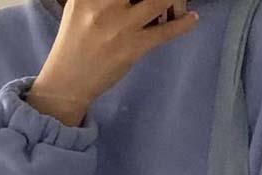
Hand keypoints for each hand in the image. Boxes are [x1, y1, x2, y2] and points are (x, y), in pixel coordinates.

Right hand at [30, 0, 198, 118]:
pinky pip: (164, 32)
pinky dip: (182, 24)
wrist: (69, 80)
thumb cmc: (75, 41)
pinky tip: (192, 18)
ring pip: (157, 0)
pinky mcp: (133, 47)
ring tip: (179, 0)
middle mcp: (104, 4)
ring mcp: (121, 26)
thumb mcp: (80, 6)